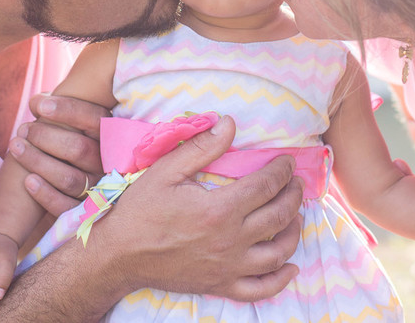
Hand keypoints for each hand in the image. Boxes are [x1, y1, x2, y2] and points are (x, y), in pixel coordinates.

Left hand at [8, 94, 108, 216]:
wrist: (61, 183)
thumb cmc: (61, 143)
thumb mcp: (65, 124)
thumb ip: (57, 110)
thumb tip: (38, 103)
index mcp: (108, 135)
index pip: (95, 119)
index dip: (68, 110)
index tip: (39, 105)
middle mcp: (106, 162)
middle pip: (79, 149)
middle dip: (46, 136)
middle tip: (23, 129)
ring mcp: (97, 189)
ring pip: (69, 178)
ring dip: (38, 162)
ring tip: (15, 147)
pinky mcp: (84, 212)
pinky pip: (66, 208)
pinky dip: (45, 194)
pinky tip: (27, 181)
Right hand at [93, 115, 303, 301]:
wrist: (119, 255)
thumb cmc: (140, 210)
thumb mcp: (166, 170)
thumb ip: (202, 147)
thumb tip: (230, 123)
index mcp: (218, 210)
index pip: (265, 186)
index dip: (282, 170)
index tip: (287, 162)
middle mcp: (229, 241)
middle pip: (278, 216)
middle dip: (293, 195)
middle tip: (295, 182)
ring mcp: (227, 268)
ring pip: (278, 253)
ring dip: (294, 231)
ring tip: (295, 215)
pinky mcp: (221, 286)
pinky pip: (261, 289)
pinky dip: (281, 278)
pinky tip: (290, 264)